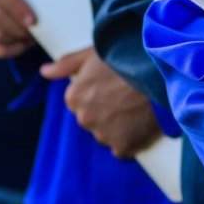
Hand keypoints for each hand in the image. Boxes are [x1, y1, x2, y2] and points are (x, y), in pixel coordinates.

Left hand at [42, 48, 162, 157]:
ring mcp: (103, 135)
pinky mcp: (123, 147)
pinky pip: (122, 149)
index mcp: (74, 98)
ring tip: (135, 109)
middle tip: (125, 97)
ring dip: (118, 128)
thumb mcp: (92, 54)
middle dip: (106, 112)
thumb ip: (65, 65)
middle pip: (92, 120)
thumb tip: (44, 71)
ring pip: (107, 135)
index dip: (96, 94)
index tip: (112, 87)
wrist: (159, 74)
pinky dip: (130, 141)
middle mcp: (84, 119)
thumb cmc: (126, 59)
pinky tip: (140, 125)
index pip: (79, 103)